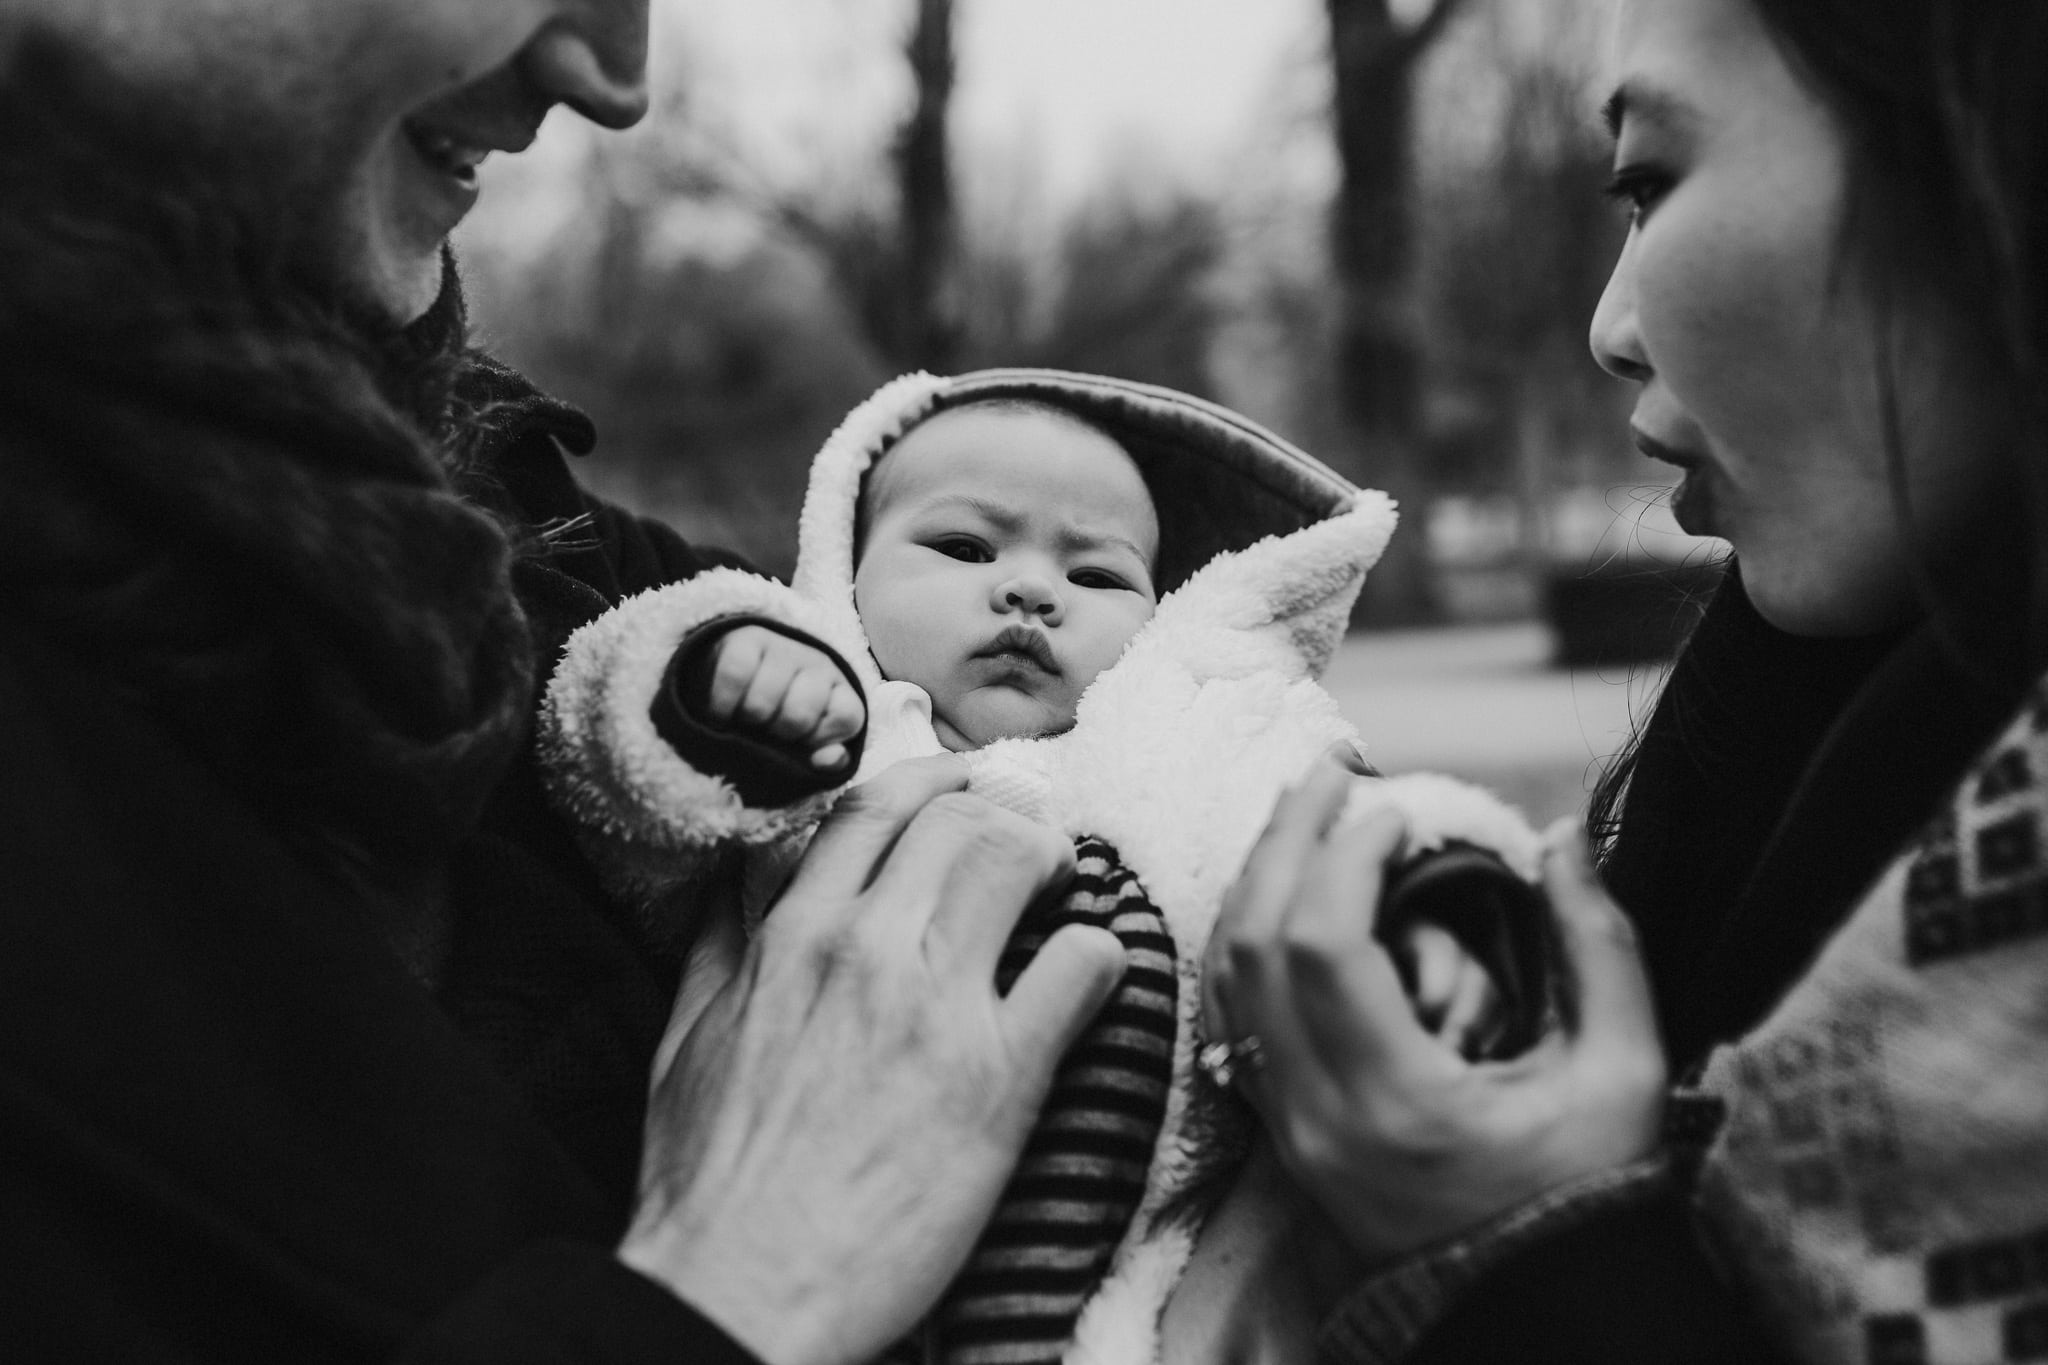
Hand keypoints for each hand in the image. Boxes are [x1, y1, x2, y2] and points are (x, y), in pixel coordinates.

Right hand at [620, 757, 1126, 1364]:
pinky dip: (1100, 956)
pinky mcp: (998, 1078)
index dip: (937, 778)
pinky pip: (1080, 968)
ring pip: (1020, 860)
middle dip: (1010, 818)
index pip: (875, 807)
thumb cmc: (708, 1181)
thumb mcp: (685, 1041)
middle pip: (962, 817)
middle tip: (1035, 852)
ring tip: (1068, 899)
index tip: (971, 781)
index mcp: (792, 938)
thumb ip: (718, 948)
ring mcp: (934, 1006)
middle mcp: (865, 949)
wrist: (739, 1289)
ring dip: (1060, 865)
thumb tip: (733, 885)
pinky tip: (1091, 978)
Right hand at [706, 626, 865, 769]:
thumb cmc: (779, 719)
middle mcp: (817, 663)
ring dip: (747, 720)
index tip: (802, 742)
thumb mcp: (807, 744)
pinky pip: (734, 675)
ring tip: (744, 719)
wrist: (737, 675)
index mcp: (840, 691)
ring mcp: (783, 648)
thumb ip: (826, 758)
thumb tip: (828, 759)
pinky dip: (721, 704)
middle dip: (778, 733)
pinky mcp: (746, 639)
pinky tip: (721, 713)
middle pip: (798, 716)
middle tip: (767, 729)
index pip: (846, 718)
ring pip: (762, 701)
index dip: (820, 739)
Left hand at [1202, 760, 1665, 1262]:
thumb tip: (1560, 838)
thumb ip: (1598, 947)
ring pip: (1225, 984)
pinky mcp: (1283, 1138)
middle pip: (1253, 949)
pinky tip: (1282, 897)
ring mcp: (1289, 1134)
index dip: (1345, 857)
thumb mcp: (1624, 1073)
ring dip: (1255, 886)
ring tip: (1301, 819)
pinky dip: (1245, 946)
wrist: (1542, 1314)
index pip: (1323, 948)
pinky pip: (1229, 1022)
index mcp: (1401, 1106)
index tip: (1397, 812)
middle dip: (1283, 843)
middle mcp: (1321, 1122)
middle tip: (1328, 775)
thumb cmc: (1592, 1199)